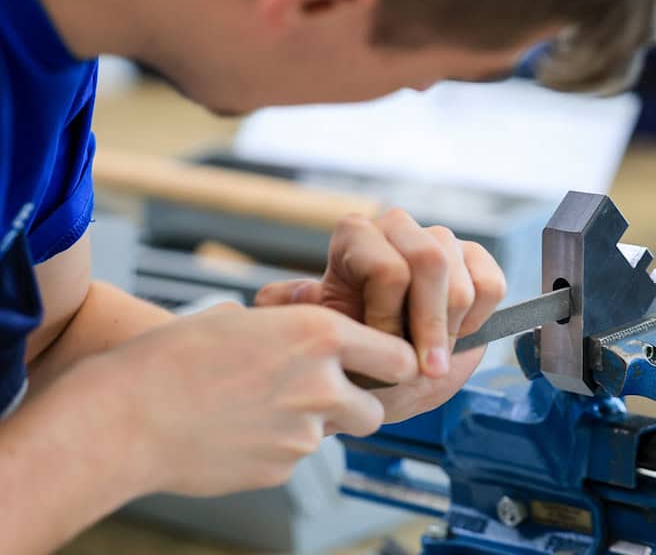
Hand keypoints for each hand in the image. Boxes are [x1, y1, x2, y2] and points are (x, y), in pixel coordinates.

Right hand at [70, 303, 417, 496]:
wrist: (124, 417)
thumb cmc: (172, 358)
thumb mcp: (243, 319)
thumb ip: (291, 328)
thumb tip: (310, 330)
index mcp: (318, 334)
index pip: (398, 356)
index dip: (394, 363)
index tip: (387, 367)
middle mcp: (322, 384)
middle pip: (378, 409)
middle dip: (360, 405)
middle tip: (326, 395)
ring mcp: (304, 433)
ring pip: (334, 434)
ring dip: (317, 425)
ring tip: (266, 409)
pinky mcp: (282, 468)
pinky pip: (295, 457)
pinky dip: (277, 447)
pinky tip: (238, 432)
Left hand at [256, 209, 505, 420]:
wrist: (386, 370)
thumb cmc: (348, 352)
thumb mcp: (312, 338)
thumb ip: (288, 313)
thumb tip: (283, 295)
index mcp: (354, 237)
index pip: (388, 269)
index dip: (389, 319)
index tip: (382, 352)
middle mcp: (397, 228)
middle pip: (431, 262)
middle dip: (430, 326)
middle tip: (425, 369)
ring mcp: (439, 241)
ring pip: (461, 280)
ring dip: (450, 331)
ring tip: (431, 359)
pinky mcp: (474, 260)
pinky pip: (491, 284)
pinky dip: (478, 319)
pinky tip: (456, 338)